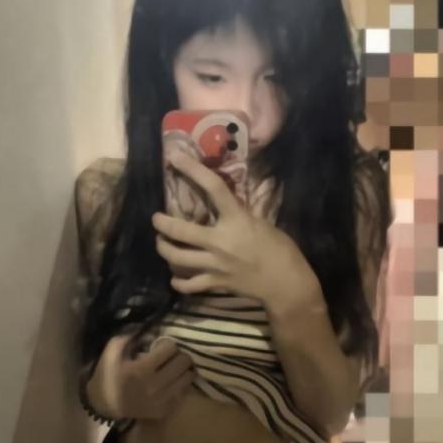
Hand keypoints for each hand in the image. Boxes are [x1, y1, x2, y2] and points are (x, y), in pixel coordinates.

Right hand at [88, 333, 195, 420]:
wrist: (105, 404)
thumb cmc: (108, 375)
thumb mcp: (111, 351)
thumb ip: (128, 337)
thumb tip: (150, 333)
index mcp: (142, 369)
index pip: (170, 348)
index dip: (167, 344)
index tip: (162, 347)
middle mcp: (155, 385)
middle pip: (183, 362)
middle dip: (179, 355)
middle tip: (172, 356)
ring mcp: (162, 399)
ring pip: (188, 377)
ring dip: (184, 370)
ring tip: (176, 368)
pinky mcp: (165, 410)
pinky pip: (184, 393)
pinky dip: (181, 385)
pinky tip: (173, 382)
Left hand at [152, 148, 320, 304]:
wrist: (286, 284)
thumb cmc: (281, 250)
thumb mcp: (262, 223)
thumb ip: (240, 215)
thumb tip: (223, 205)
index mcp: (237, 220)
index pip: (213, 188)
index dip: (192, 170)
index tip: (174, 157)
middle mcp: (220, 242)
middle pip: (180, 231)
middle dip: (161, 223)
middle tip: (156, 219)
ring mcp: (215, 265)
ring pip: (177, 258)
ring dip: (164, 249)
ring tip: (161, 243)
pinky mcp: (216, 283)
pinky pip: (189, 285)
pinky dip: (179, 282)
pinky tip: (175, 279)